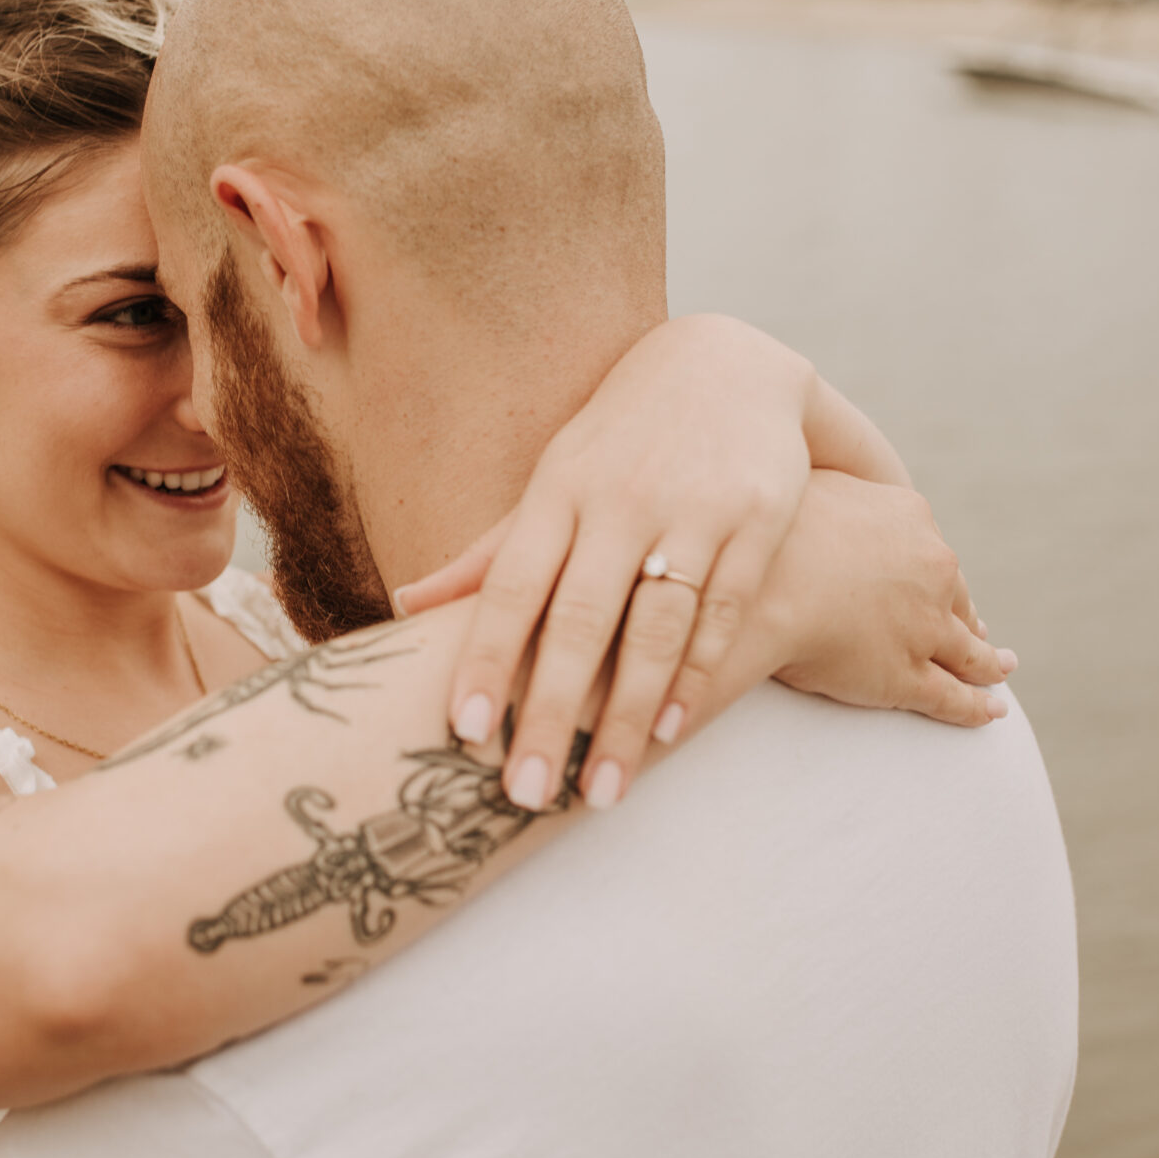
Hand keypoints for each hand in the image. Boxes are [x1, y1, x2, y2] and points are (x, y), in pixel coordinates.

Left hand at [395, 316, 819, 808]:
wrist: (731, 364)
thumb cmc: (620, 442)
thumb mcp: (553, 483)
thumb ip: (490, 553)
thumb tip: (404, 607)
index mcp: (558, 491)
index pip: (511, 586)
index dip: (485, 658)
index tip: (464, 732)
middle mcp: (621, 500)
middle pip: (580, 620)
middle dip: (552, 711)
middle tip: (526, 794)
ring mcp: (691, 510)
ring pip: (654, 628)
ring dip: (629, 715)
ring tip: (602, 789)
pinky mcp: (754, 521)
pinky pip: (720, 610)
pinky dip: (698, 674)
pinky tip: (675, 731)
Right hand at [765, 472, 1014, 723]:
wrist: (762, 581)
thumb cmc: (770, 529)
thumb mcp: (804, 483)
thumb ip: (827, 491)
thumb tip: (819, 489)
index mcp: (911, 520)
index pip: (930, 552)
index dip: (936, 575)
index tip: (941, 586)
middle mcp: (931, 572)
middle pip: (955, 600)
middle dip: (967, 616)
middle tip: (980, 631)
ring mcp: (926, 627)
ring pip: (967, 651)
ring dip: (987, 663)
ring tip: (1000, 669)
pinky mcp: (907, 676)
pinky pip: (950, 697)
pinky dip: (973, 707)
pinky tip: (988, 713)